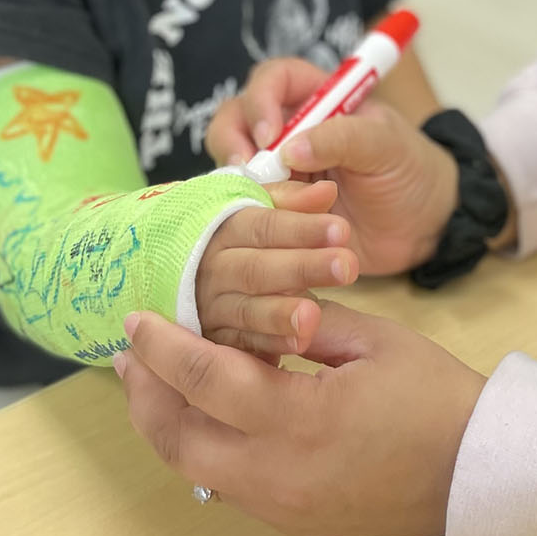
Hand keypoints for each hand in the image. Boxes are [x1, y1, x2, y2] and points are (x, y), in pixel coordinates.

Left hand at [116, 301, 485, 535]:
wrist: (476, 471)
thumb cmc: (435, 397)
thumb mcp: (375, 340)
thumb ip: (307, 322)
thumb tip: (256, 306)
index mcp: (300, 420)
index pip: (206, 380)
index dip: (164, 347)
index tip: (138, 320)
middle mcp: (277, 474)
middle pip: (177, 439)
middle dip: (144, 394)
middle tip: (129, 354)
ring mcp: (280, 505)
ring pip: (193, 469)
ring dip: (165, 424)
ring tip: (151, 384)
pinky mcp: (290, 520)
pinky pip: (224, 484)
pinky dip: (200, 445)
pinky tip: (204, 413)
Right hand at [195, 179, 358, 357]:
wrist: (190, 276)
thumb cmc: (239, 235)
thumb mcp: (260, 208)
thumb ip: (293, 199)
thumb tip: (328, 190)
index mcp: (225, 227)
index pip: (264, 225)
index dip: (304, 228)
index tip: (342, 229)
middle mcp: (213, 268)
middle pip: (257, 268)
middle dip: (303, 268)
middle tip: (346, 267)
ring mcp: (211, 306)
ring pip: (247, 310)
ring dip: (281, 314)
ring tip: (315, 315)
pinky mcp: (214, 340)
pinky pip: (241, 345)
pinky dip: (270, 345)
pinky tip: (299, 344)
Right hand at [208, 60, 462, 274]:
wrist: (423, 226)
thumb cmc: (409, 170)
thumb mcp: (386, 145)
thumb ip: (343, 138)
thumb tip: (289, 149)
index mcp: (317, 101)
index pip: (273, 79)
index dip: (261, 99)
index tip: (270, 134)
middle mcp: (289, 133)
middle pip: (235, 119)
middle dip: (231, 140)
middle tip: (246, 170)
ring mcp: (280, 173)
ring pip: (233, 166)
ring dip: (239, 183)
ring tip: (263, 204)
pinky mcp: (277, 211)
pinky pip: (246, 209)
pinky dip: (247, 216)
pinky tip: (267, 231)